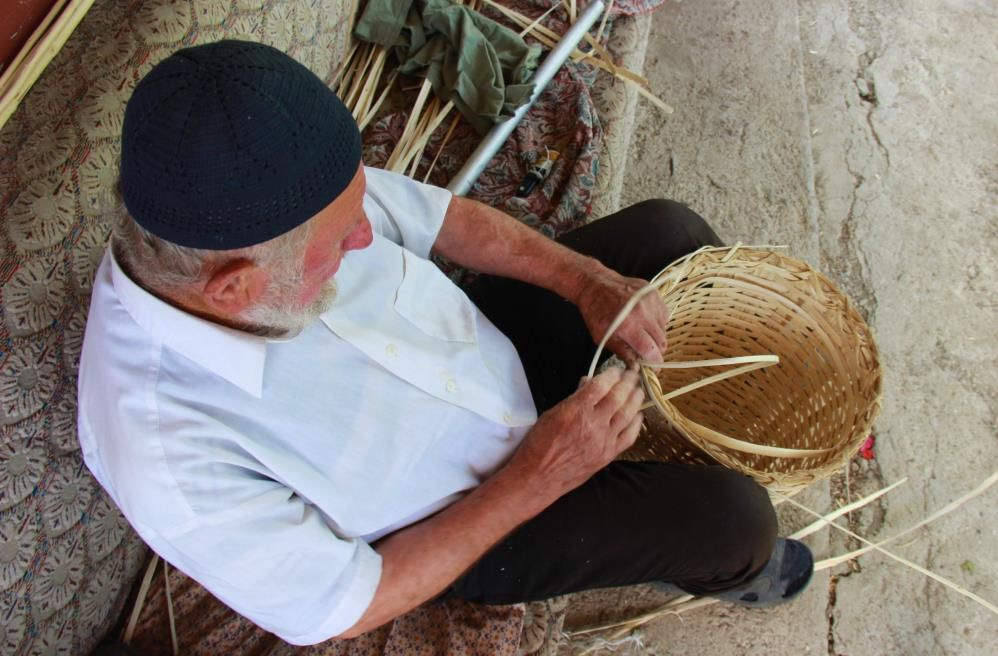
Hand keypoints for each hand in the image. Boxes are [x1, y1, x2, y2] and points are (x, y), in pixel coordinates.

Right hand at [505, 366, 644, 508]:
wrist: (539, 476)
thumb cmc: (539, 444)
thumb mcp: (552, 414)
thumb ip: (573, 398)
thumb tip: (588, 384)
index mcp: (576, 410)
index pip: (600, 385)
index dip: (611, 374)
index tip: (616, 369)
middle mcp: (593, 424)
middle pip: (618, 397)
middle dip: (628, 382)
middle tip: (633, 374)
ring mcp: (604, 440)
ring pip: (627, 414)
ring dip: (635, 400)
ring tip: (638, 390)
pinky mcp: (608, 455)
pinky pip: (629, 437)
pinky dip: (636, 424)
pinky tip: (639, 415)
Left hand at [575, 265, 670, 363]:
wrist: (595, 285)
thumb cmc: (596, 312)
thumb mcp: (602, 337)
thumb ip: (622, 352)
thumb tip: (636, 368)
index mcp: (629, 326)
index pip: (651, 351)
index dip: (655, 363)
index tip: (654, 369)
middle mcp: (643, 313)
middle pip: (662, 341)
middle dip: (657, 351)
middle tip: (648, 353)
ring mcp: (650, 301)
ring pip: (664, 328)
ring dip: (657, 336)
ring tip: (644, 334)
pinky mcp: (654, 293)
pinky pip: (664, 314)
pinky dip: (658, 322)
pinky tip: (646, 322)